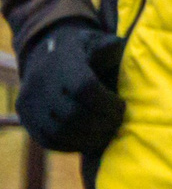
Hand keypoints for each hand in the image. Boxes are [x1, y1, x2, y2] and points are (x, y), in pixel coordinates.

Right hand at [16, 20, 125, 153]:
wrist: (48, 53)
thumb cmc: (86, 51)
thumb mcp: (100, 42)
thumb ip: (114, 49)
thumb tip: (128, 53)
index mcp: (61, 60)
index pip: (84, 87)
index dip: (108, 103)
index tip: (122, 106)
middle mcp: (40, 81)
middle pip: (73, 114)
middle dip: (102, 124)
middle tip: (117, 124)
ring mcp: (29, 101)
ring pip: (60, 131)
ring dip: (89, 138)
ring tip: (107, 134)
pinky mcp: (26, 117)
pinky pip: (48, 140)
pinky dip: (72, 145)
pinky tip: (90, 139)